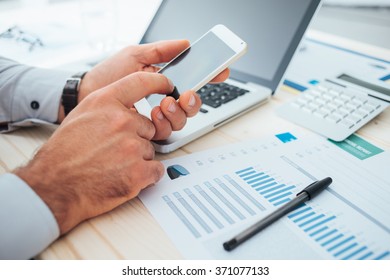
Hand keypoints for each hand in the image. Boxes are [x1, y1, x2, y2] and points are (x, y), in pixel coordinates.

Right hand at [15, 72, 173, 233]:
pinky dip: (145, 176)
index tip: (167, 84)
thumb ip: (107, 108)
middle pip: (147, 126)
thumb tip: (128, 109)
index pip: (141, 82)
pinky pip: (156, 170)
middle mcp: (122, 121)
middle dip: (135, 139)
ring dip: (137, 159)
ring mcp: (132, 146)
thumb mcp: (81, 117)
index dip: (158, 82)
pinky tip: (124, 177)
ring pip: (149, 150)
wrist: (54, 187)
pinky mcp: (139, 171)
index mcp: (105, 103)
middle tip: (113, 151)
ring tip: (112, 166)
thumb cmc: (63, 155)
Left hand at [58, 40, 229, 138]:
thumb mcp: (135, 56)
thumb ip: (161, 51)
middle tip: (186, 95)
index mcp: (163, 81)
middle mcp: (164, 100)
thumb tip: (185, 43)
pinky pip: (167, 131)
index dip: (209, 77)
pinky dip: (165, 122)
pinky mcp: (147, 131)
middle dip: (194, 101)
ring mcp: (156, 116)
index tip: (221, 72)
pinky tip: (156, 113)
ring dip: (178, 112)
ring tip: (165, 104)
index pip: (193, 80)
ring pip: (182, 119)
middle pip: (192, 105)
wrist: (87, 96)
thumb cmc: (107, 75)